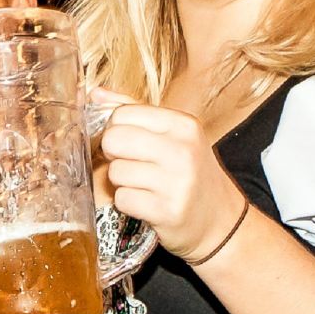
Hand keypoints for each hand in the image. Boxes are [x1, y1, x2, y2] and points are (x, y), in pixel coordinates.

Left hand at [93, 87, 246, 263]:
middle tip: (132, 163)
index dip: (116, 128)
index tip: (129, 141)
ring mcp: (177, 183)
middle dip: (114, 153)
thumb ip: (133, 110)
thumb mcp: (171, 134)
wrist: (219, 219)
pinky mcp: (168, 211)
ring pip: (115, 171)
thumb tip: (95, 94)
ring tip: (143, 184)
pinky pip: (122, 199)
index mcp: (183, 124)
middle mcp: (183, 150)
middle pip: (113, 139)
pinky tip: (146, 202)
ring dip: (122, 181)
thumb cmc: (188, 171)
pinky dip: (127, 202)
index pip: (121, 113)